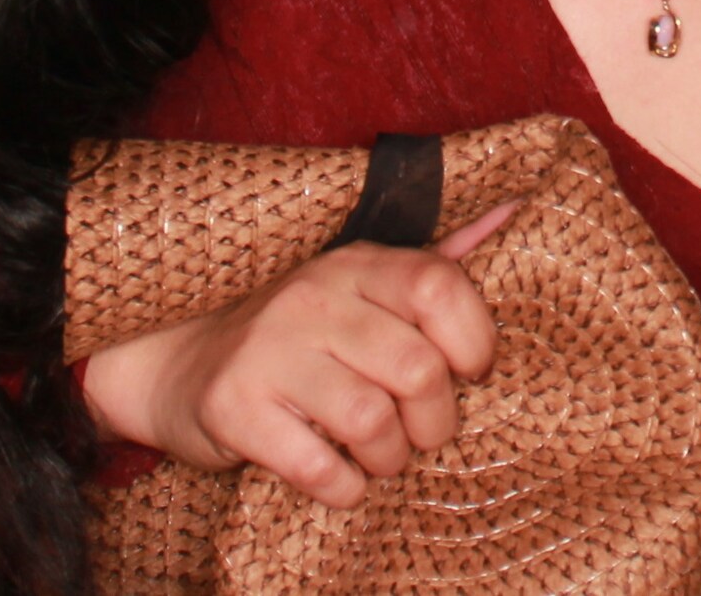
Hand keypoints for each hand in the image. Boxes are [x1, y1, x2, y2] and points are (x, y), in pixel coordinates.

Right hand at [79, 204, 514, 505]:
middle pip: (416, 367)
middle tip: (420, 435)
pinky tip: (338, 479)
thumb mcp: (363, 286)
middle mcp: (314, 297)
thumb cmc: (298, 334)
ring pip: (371, 420)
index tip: (469, 374)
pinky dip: (342, 488)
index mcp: (357, 264)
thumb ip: (438, 260)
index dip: (474, 341)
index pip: (442, 287)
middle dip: (434, 421)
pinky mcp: (235, 407)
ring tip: (378, 459)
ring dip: (388, 460)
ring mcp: (269, 350)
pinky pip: (317, 466)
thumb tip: (520, 212)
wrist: (180, 366)